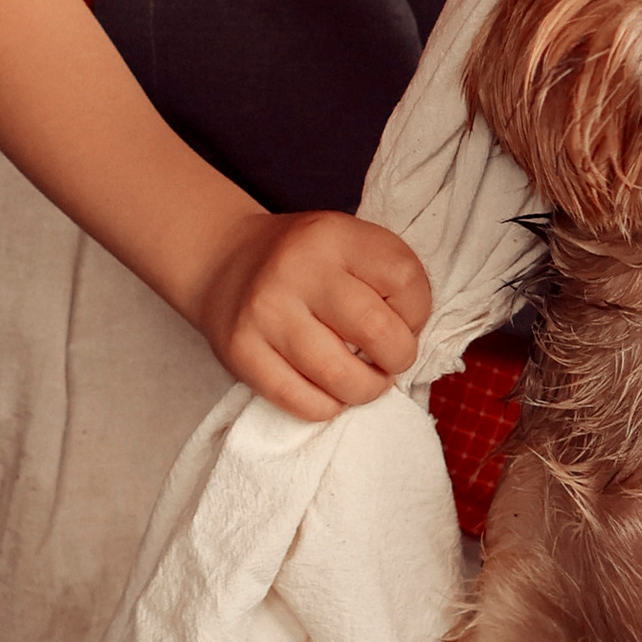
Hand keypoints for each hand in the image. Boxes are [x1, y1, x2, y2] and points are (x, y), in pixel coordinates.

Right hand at [191, 208, 431, 420]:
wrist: (223, 260)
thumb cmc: (303, 261)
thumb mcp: (347, 242)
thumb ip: (386, 277)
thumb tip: (410, 342)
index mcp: (333, 235)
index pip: (404, 280)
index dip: (417, 312)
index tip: (403, 319)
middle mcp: (297, 269)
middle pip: (378, 332)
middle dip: (398, 357)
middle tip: (389, 358)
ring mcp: (265, 312)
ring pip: (341, 377)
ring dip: (366, 389)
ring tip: (363, 380)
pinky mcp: (241, 352)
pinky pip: (303, 402)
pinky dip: (328, 406)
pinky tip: (329, 391)